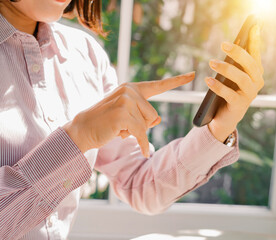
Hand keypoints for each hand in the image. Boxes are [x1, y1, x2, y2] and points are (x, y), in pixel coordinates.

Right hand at [63, 72, 194, 157]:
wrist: (83, 129)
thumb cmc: (106, 123)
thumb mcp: (128, 118)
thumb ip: (144, 115)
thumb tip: (158, 119)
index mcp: (131, 89)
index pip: (158, 85)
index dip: (177, 81)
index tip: (193, 75)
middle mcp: (129, 90)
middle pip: (153, 115)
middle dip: (142, 126)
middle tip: (122, 126)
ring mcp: (125, 100)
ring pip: (147, 124)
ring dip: (136, 133)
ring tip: (118, 129)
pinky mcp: (121, 113)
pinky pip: (141, 132)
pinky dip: (142, 144)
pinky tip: (143, 151)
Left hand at [206, 25, 263, 141]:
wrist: (225, 118)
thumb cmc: (228, 93)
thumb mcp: (231, 77)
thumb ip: (234, 63)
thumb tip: (230, 45)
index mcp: (255, 73)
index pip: (255, 54)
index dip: (255, 41)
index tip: (252, 27)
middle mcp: (256, 83)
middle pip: (250, 65)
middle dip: (238, 52)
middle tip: (223, 44)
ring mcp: (249, 95)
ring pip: (241, 78)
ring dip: (226, 69)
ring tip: (211, 62)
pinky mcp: (239, 106)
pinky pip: (229, 94)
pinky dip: (218, 87)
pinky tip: (207, 80)